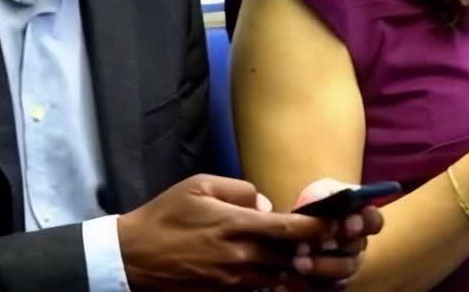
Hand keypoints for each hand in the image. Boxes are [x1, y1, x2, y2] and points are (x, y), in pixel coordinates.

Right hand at [117, 174, 328, 289]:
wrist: (133, 258)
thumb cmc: (165, 216)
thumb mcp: (199, 186)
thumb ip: (239, 190)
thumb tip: (265, 203)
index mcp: (235, 225)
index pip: (289, 229)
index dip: (317, 227)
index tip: (336, 221)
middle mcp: (239, 256)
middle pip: (291, 256)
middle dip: (313, 248)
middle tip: (333, 239)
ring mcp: (233, 279)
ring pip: (279, 275)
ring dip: (295, 266)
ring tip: (309, 254)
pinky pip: (260, 287)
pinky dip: (274, 279)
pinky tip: (278, 269)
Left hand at [274, 179, 385, 291]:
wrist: (299, 226)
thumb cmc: (316, 203)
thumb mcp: (319, 192)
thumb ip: (323, 194)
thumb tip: (320, 200)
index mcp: (361, 218)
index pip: (374, 221)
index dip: (364, 224)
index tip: (349, 226)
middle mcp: (358, 245)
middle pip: (355, 251)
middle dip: (333, 247)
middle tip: (309, 246)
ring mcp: (347, 265)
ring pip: (342, 273)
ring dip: (320, 268)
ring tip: (298, 263)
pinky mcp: (332, 283)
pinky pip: (326, 289)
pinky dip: (308, 285)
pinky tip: (289, 277)